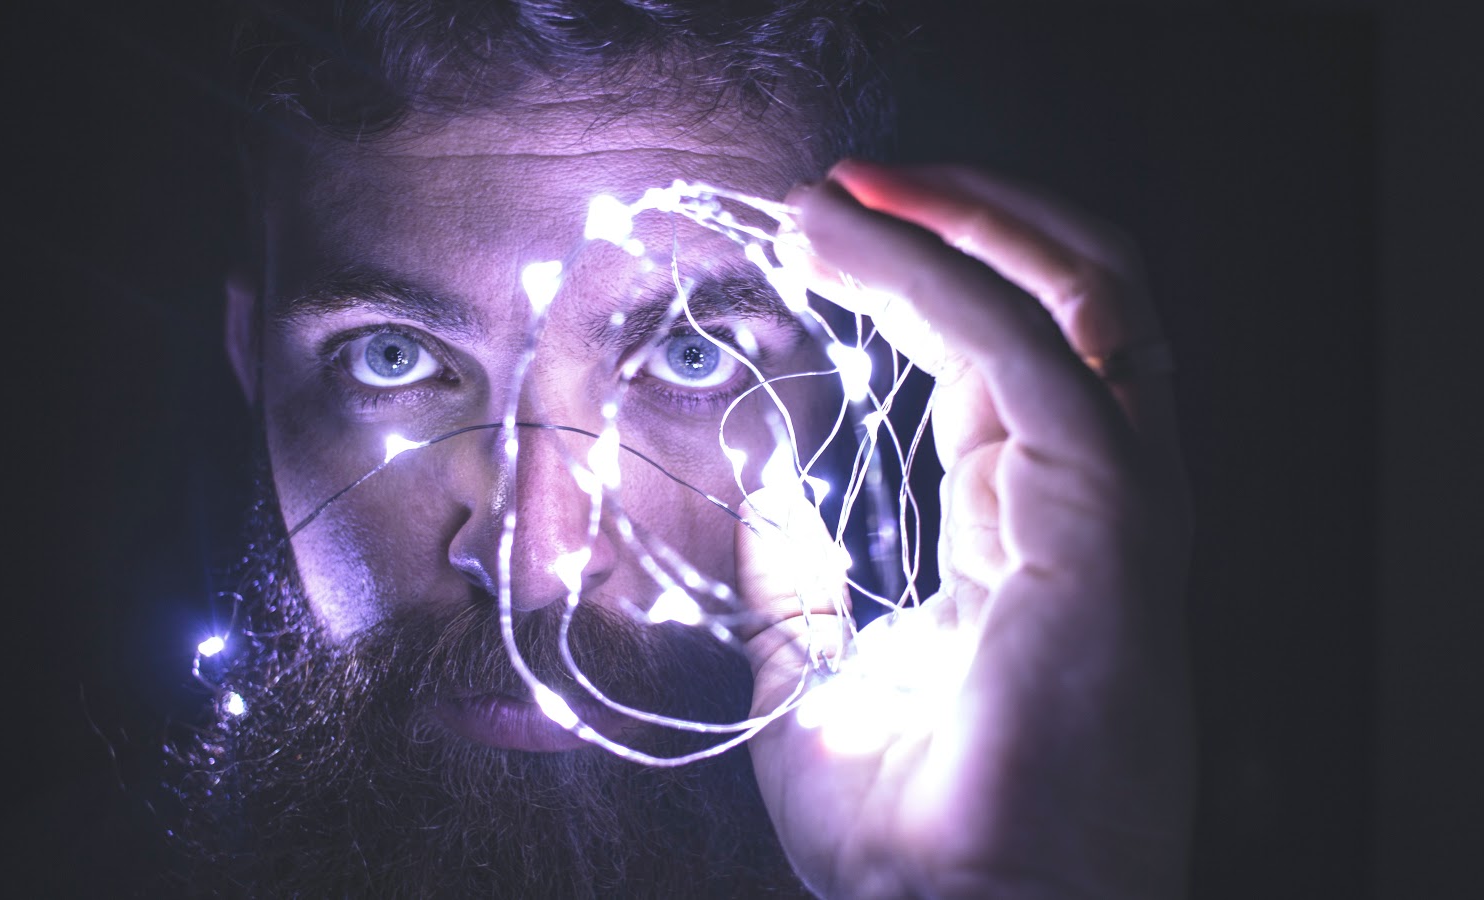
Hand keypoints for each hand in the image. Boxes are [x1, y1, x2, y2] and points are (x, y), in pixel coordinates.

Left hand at [736, 161, 1193, 898]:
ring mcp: (1120, 511)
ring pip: (1086, 300)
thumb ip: (803, 573)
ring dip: (958, 224)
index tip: (820, 242)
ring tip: (830, 202)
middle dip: (965, 221)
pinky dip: (944, 279)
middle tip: (841, 191)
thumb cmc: (920, 840)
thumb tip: (764, 484)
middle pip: (1078, 305)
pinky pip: (1037, 356)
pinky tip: (853, 252)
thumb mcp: (821, 679)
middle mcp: (1100, 507)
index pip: (1012, 364)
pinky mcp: (1109, 527)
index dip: (926, 284)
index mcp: (1042, 538)